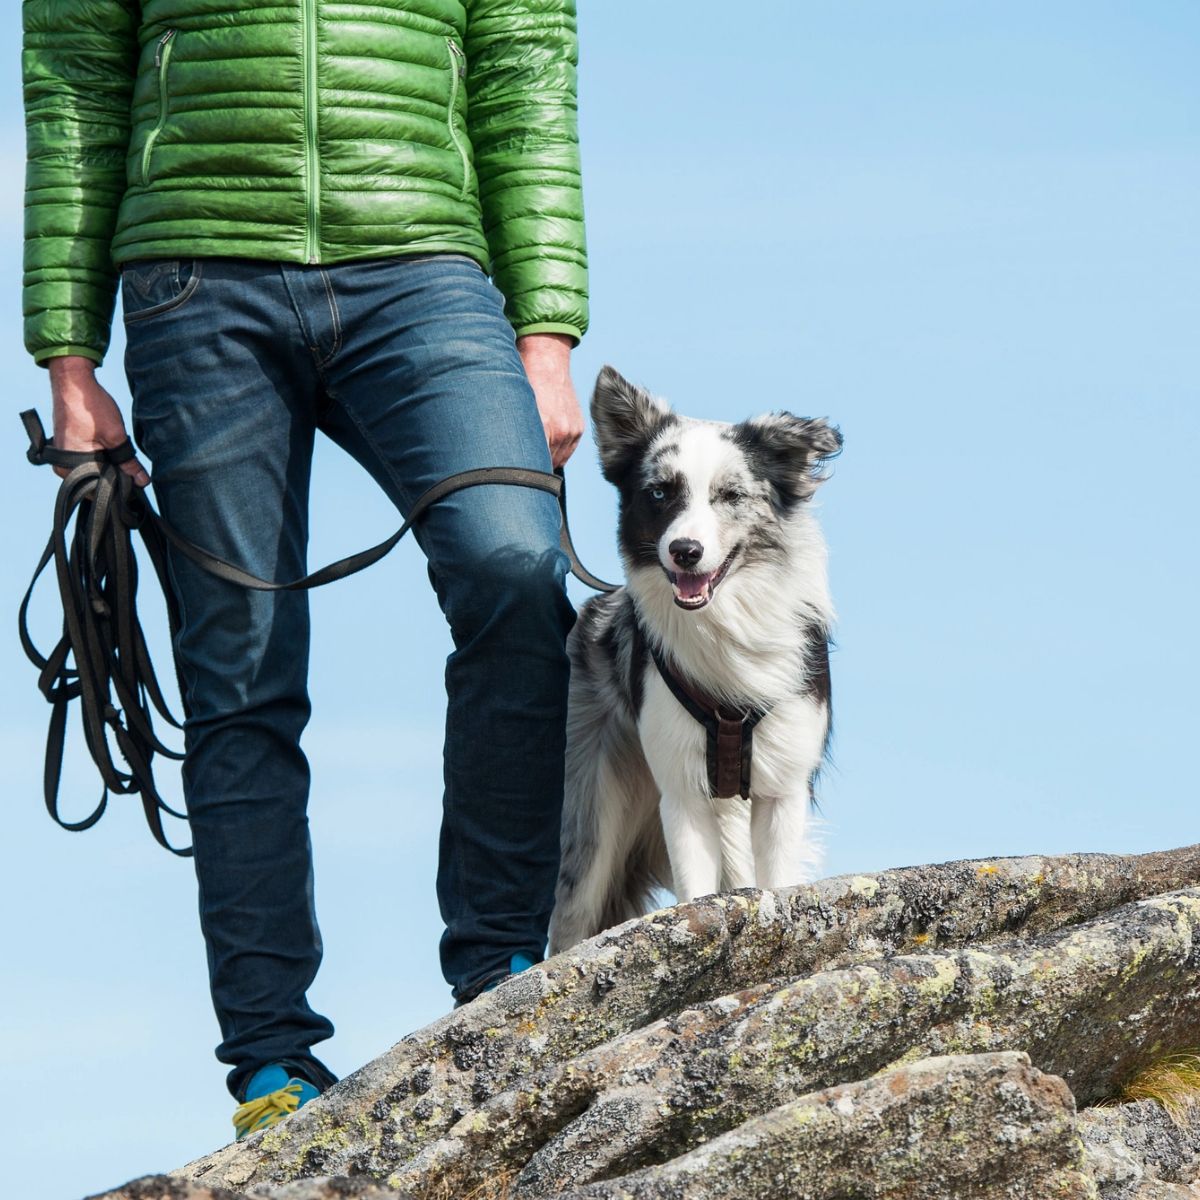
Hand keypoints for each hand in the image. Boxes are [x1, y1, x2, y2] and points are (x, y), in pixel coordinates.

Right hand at [47, 356, 149, 486]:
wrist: (73, 382)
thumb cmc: (91, 407)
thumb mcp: (116, 436)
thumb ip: (128, 462)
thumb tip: (142, 482)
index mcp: (71, 468)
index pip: (101, 489)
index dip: (121, 488)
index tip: (139, 484)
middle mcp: (63, 468)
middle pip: (97, 483)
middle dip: (117, 477)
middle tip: (136, 471)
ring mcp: (64, 460)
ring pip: (95, 473)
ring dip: (111, 467)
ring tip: (123, 457)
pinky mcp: (69, 451)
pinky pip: (89, 463)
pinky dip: (103, 459)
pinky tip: (113, 450)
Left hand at [517, 333, 582, 467]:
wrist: (546, 364)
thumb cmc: (523, 384)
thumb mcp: (513, 408)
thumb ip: (513, 434)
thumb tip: (506, 457)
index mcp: (540, 426)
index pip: (532, 463)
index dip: (522, 472)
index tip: (513, 478)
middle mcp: (558, 431)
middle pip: (545, 464)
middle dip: (532, 468)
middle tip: (519, 472)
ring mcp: (570, 431)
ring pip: (557, 460)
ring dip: (545, 460)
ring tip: (532, 458)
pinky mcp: (577, 429)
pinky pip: (567, 452)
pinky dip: (557, 453)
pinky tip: (545, 448)